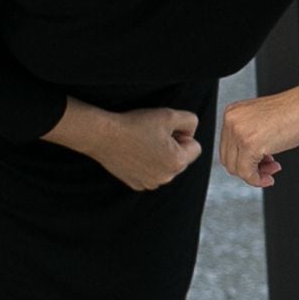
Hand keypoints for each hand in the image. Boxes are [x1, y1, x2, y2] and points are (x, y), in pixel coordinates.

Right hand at [71, 106, 202, 190]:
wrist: (104, 136)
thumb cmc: (136, 124)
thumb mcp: (169, 115)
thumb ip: (190, 121)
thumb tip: (191, 132)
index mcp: (177, 162)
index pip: (195, 147)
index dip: (182, 135)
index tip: (165, 131)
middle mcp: (166, 178)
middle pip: (181, 159)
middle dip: (173, 147)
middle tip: (153, 136)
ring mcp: (150, 184)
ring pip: (166, 166)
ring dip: (160, 156)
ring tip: (143, 144)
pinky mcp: (137, 184)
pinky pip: (151, 173)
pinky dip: (147, 164)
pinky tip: (134, 153)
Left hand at [219, 81, 298, 186]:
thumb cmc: (293, 110)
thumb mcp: (261, 120)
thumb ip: (248, 134)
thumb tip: (245, 157)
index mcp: (233, 113)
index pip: (227, 146)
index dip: (243, 158)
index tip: (258, 162)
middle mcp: (232, 120)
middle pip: (228, 159)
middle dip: (248, 168)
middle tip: (267, 168)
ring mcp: (239, 132)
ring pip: (236, 168)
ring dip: (254, 175)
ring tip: (271, 171)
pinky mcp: (250, 145)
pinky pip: (247, 173)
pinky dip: (257, 180)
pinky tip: (269, 177)